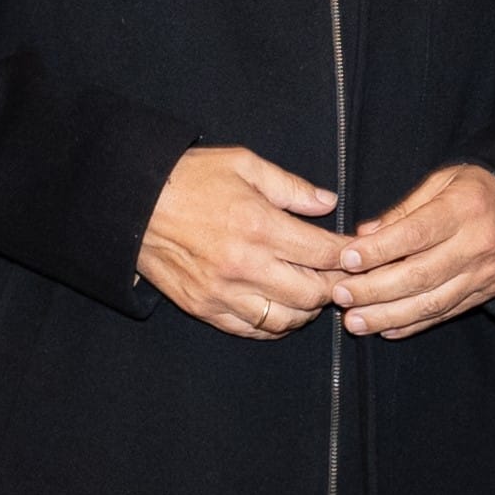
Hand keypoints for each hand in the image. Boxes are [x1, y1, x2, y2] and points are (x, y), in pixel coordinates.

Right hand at [135, 147, 345, 339]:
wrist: (134, 204)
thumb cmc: (191, 178)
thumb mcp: (245, 165)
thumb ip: (291, 187)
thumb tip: (328, 202)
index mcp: (260, 226)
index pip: (322, 253)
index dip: (349, 257)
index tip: (360, 256)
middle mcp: (245, 265)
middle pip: (311, 293)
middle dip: (335, 287)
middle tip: (342, 277)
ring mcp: (223, 292)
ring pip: (285, 319)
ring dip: (307, 309)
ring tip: (313, 293)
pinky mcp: (204, 308)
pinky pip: (252, 330)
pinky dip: (275, 325)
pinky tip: (283, 308)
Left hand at [334, 165, 494, 339]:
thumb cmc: (479, 187)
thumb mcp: (444, 181)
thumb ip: (404, 210)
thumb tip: (364, 235)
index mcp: (464, 210)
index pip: (415, 235)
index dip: (378, 250)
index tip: (346, 260)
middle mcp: (476, 245)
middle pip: (419, 275)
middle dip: (374, 290)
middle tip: (341, 295)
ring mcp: (483, 274)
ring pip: (430, 303)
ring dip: (388, 316)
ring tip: (355, 322)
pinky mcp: (486, 293)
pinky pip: (446, 314)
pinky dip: (414, 325)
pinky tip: (387, 330)